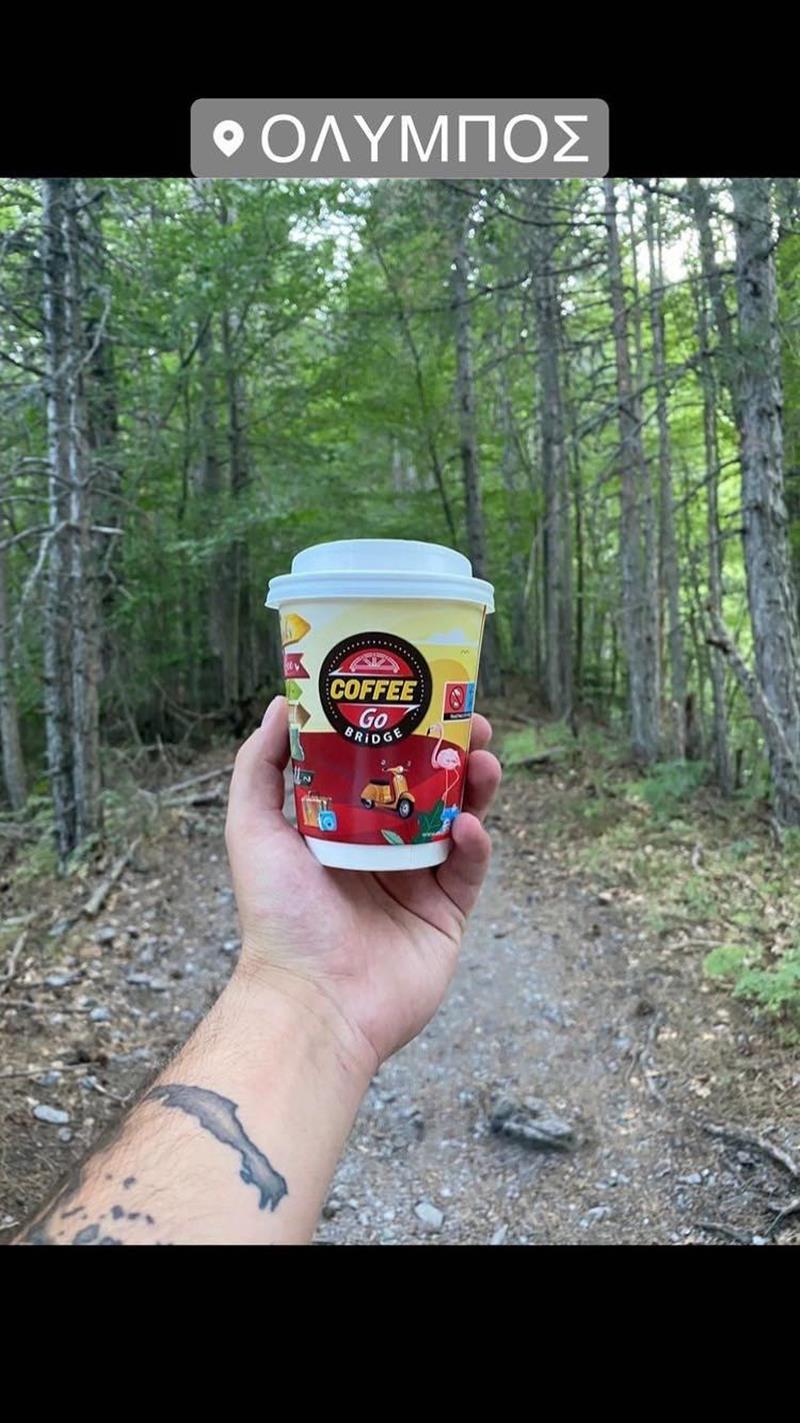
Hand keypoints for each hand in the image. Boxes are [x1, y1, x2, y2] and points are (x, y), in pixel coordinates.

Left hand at [225, 697, 501, 1078]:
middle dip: (452, 751)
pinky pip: (468, 869)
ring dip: (475, 786)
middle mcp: (379, 850)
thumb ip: (260, 766)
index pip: (376, 766)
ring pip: (458, 820)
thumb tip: (281, 703)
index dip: (400, 731)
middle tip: (471, 722)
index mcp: (338, 828)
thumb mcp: (252, 829)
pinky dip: (474, 844)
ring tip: (484, 759)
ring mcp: (416, 882)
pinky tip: (470, 827)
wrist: (315, 1000)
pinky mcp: (445, 914)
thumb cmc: (278, 916)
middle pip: (428, 786)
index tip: (418, 697)